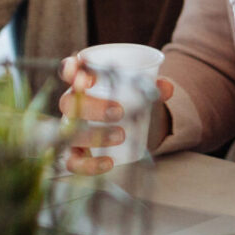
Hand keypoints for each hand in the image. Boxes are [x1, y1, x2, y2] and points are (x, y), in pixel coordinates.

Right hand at [57, 56, 173, 175]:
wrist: (129, 125)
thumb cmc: (130, 100)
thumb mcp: (142, 90)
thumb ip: (154, 86)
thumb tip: (165, 88)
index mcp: (84, 82)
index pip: (69, 70)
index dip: (71, 70)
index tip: (86, 76)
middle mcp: (72, 104)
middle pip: (68, 102)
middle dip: (92, 107)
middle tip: (119, 111)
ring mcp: (71, 129)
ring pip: (69, 132)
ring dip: (93, 134)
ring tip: (121, 135)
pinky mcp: (75, 152)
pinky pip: (72, 161)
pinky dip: (89, 164)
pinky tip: (108, 163)